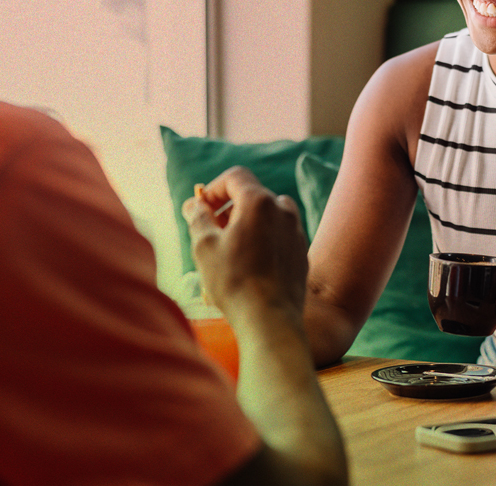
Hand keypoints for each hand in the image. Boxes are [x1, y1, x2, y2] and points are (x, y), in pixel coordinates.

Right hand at [182, 166, 308, 319]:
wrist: (271, 318)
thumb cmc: (234, 281)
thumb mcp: (204, 246)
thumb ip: (198, 218)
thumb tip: (193, 204)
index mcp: (260, 202)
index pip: (236, 177)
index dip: (214, 188)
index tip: (201, 207)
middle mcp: (283, 210)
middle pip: (253, 194)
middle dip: (228, 206)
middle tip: (211, 228)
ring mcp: (296, 230)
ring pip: (269, 213)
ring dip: (248, 220)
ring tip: (230, 244)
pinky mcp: (301, 250)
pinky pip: (279, 232)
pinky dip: (263, 236)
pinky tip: (250, 260)